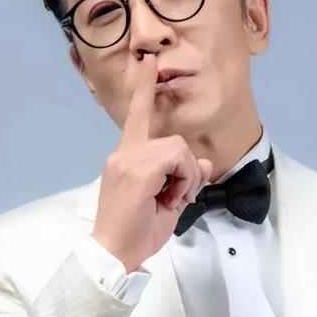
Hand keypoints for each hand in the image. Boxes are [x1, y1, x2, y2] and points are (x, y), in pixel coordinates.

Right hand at [91, 53, 212, 272]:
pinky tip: (167, 199)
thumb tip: (203, 163)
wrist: (113, 255)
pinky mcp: (136, 167)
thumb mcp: (169, 203)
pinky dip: (183, 180)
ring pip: (178, 149)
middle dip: (186, 171)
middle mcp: (125, 152)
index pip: (137, 117)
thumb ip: (184, 179)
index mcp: (127, 157)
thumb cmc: (136, 232)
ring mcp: (129, 158)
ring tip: (169, 200)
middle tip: (177, 197)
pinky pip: (177, 159)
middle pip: (174, 142)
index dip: (145, 88)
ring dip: (184, 177)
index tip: (149, 62)